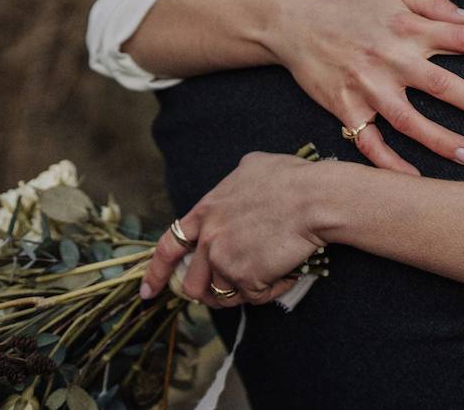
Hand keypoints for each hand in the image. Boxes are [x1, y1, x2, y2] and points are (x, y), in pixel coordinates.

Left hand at [141, 153, 326, 307]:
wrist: (314, 199)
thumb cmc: (293, 178)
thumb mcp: (255, 166)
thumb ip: (235, 180)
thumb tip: (239, 181)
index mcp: (207, 211)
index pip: (168, 247)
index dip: (156, 272)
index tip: (148, 291)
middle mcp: (209, 238)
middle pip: (192, 283)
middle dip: (206, 293)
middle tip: (229, 291)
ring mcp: (225, 259)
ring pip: (221, 295)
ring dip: (241, 293)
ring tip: (265, 279)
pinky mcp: (246, 277)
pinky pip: (254, 297)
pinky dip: (271, 290)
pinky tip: (287, 274)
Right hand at [266, 0, 463, 172]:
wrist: (294, 23)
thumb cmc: (350, 7)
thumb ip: (434, 4)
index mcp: (409, 27)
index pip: (461, 37)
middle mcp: (391, 57)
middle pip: (441, 83)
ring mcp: (367, 85)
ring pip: (408, 118)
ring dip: (440, 139)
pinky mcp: (345, 106)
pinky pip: (369, 142)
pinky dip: (389, 163)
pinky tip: (414, 179)